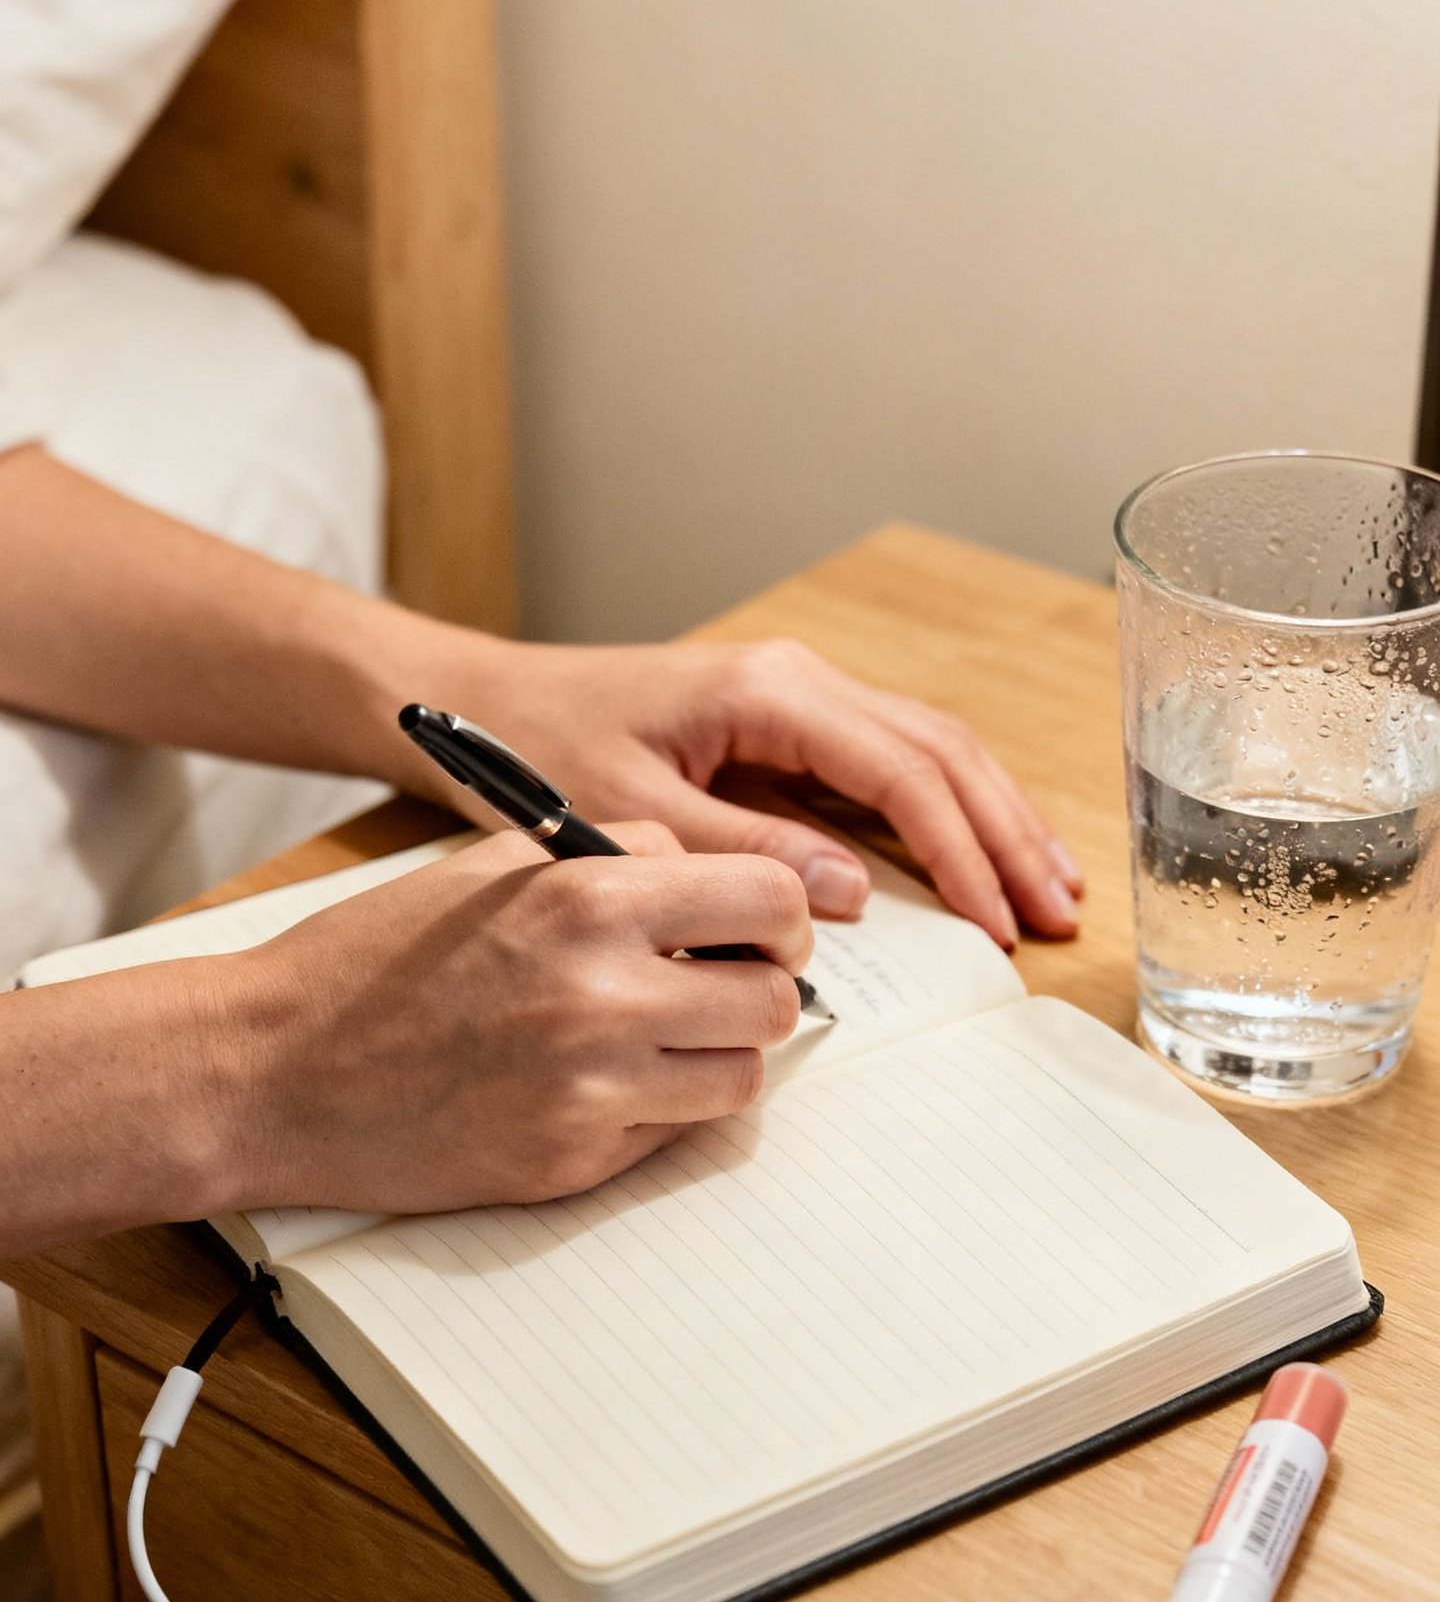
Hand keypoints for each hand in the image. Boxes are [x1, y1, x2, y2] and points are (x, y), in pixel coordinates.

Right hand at [224, 824, 810, 1212]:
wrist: (274, 1070)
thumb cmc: (375, 958)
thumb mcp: (493, 866)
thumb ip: (613, 858)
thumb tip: (715, 881)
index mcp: (586, 897)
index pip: (769, 898)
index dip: (779, 918)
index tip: (759, 931)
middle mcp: (602, 992)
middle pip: (773, 999)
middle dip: (756, 991)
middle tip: (715, 988)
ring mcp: (591, 1088)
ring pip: (740, 1077)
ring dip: (715, 1058)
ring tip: (654, 1040)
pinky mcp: (572, 1161)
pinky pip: (673, 1136)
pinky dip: (656, 1112)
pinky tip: (594, 1086)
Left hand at [408, 633, 1080, 950]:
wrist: (482, 700)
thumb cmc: (539, 749)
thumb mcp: (629, 812)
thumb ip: (741, 851)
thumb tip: (850, 892)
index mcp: (771, 691)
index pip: (902, 771)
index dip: (962, 851)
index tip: (1000, 921)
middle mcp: (800, 680)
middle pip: (942, 750)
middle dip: (1007, 834)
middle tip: (1059, 914)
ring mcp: (800, 696)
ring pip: (932, 749)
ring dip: (994, 818)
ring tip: (1052, 888)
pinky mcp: (788, 723)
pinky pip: (894, 761)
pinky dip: (949, 809)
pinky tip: (983, 854)